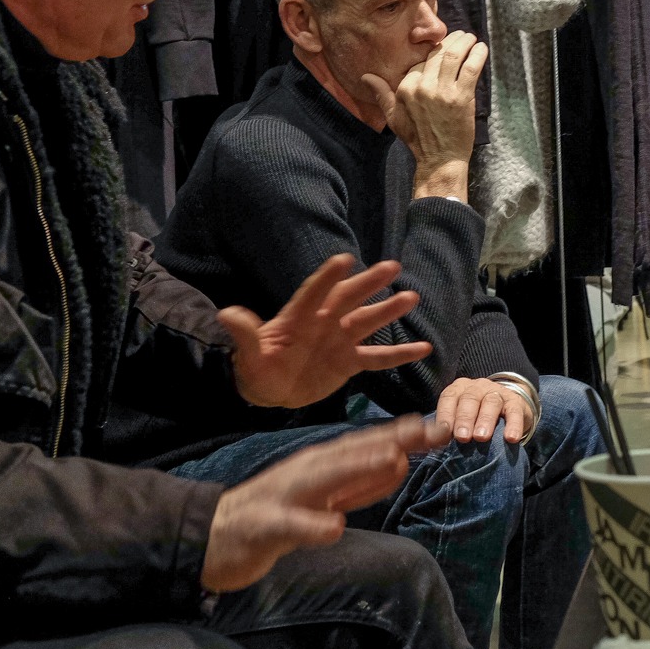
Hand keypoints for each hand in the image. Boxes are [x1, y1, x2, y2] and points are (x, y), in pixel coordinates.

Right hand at [200, 414, 450, 591]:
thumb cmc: (273, 513)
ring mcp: (286, 496)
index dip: (404, 436)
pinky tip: (334, 527)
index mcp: (322, 465)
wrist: (214, 534)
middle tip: (429, 430)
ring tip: (394, 459)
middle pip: (354, 453)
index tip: (441, 426)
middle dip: (392, 441)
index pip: (368, 446)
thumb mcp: (324, 498)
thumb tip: (400, 461)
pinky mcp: (265, 525)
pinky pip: (291, 526)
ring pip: (326, 480)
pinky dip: (313, 526)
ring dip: (359, 469)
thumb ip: (359, 483)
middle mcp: (307, 472)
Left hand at [222, 254, 431, 408]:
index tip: (344, 259)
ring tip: (411, 297)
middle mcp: (324, 322)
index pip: (315, 292)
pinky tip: (423, 348)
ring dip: (388, 310)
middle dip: (369, 283)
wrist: (269, 389)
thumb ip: (244, 335)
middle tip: (392, 266)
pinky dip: (400, 354)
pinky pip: (378, 357)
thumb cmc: (256, 367)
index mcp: (299, 316)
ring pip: (368, 322)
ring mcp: (340, 341)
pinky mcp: (349, 362)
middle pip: (349, 299)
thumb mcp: (247, 355)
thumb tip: (226, 314)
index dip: (328, 277)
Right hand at [362, 31, 486, 199]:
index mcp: (405, 88)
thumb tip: (366, 77)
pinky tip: (481, 48)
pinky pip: (470, 68)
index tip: (443, 48)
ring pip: (453, 56)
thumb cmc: (417, 139)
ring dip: (464, 42)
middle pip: (437, 54)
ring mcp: (442, 91)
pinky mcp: (461, 97)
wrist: (439, 159)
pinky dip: (477, 55)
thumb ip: (381, 94)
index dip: (433, 54)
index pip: (420, 62)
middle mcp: (422, 86)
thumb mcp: (393, 117)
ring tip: (470, 38)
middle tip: (461, 36)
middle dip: (451, 41)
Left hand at [434, 376, 532, 443]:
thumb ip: (452, 427)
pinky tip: (511, 438)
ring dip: (485, 420)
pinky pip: (514, 412)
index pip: (449, 397)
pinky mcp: (516, 401)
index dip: (446, 414)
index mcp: (460, 389)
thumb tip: (440, 443)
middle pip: (469, 399)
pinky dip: (513, 425)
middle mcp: (478, 387)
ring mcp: (497, 392)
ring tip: (481, 437)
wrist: (508, 406)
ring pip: (491, 403)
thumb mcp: (463, 417)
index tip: (444, 432)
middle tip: (462, 437)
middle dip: (464, 419)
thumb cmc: (478, 416)